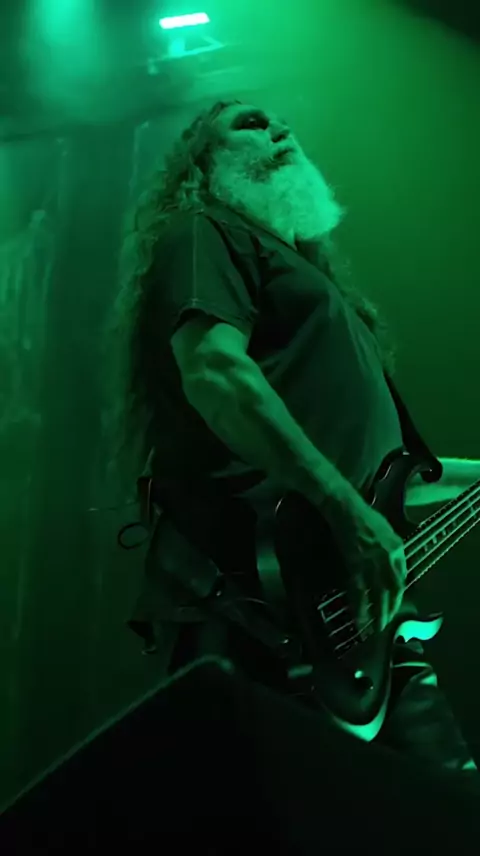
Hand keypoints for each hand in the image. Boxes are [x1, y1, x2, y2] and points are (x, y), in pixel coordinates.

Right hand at [331, 498, 406, 633]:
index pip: (402, 577)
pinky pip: (360, 592)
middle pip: (394, 589)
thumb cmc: (361, 515)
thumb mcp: (384, 531)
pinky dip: (360, 608)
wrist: (344, 506)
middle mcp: (389, 557)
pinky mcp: (356, 565)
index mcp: (397, 548)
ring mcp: (373, 562)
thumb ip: (390, 549)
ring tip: (376, 628)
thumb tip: (389, 565)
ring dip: (378, 614)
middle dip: (391, 608)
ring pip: (379, 595)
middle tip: (386, 623)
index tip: (394, 604)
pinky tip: (360, 620)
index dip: (398, 594)